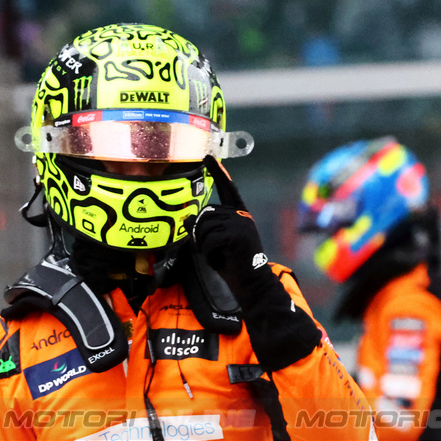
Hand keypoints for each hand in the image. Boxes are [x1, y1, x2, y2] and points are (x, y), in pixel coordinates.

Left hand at [187, 156, 271, 304]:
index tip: (209, 157)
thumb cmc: (233, 264)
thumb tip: (188, 218)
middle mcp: (241, 214)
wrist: (252, 283)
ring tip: (219, 256)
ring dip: (204, 247)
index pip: (228, 189)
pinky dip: (209, 254)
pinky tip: (222, 260)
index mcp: (239, 214)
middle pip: (205, 215)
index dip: (219, 173)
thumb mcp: (216, 243)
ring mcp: (241, 223)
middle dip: (200, 236)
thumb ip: (205, 229)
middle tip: (213, 252)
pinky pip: (208, 240)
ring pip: (204, 228)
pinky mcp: (237, 234)